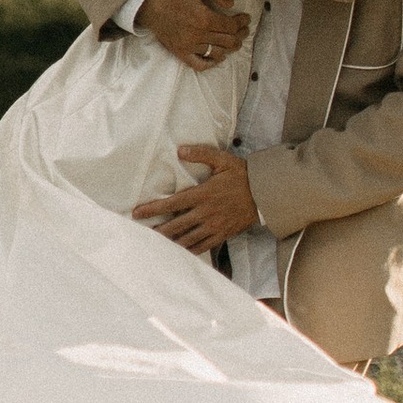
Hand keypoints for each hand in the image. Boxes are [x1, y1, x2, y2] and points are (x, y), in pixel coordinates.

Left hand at [133, 146, 258, 251]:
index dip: (153, 209)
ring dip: (170, 243)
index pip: (172, 203)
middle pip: (175, 226)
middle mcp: (205, 213)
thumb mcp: (223, 160)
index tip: (137, 213)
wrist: (265, 194)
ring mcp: (213, 226)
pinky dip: (188, 250)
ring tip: (155, 245)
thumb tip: (180, 150)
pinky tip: (178, 252)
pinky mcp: (222, 234)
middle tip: (141, 235)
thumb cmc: (242, 175)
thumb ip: (201, 154)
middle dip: (157, 231)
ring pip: (186, 239)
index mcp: (203, 194)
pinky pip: (202, 246)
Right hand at [139, 0, 249, 70]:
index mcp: (203, 17)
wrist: (147, 3)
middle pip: (229, 41)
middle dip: (240, 35)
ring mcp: (189, 46)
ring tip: (234, 40)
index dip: (242, 22)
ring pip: (218, 53)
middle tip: (244, 29)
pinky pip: (200, 64)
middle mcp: (197, 34)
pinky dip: (212, 62)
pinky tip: (218, 55)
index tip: (245, 18)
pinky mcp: (180, 53)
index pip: (231, 26)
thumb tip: (231, 4)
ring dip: (230, 47)